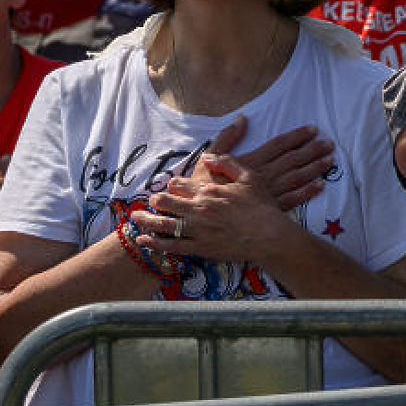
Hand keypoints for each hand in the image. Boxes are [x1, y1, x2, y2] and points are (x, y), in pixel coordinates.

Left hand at [135, 164, 295, 265]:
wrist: (269, 235)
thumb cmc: (261, 206)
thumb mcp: (248, 176)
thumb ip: (226, 163)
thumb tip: (208, 157)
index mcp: (208, 189)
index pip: (180, 184)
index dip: (173, 185)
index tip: (169, 186)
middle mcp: (198, 208)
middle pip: (167, 202)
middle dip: (155, 201)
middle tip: (148, 202)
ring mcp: (198, 229)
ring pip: (164, 224)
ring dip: (147, 220)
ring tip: (135, 219)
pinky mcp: (200, 248)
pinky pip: (173, 246)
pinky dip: (156, 243)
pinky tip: (145, 240)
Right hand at [210, 117, 335, 209]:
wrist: (199, 215)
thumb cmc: (202, 187)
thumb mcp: (209, 158)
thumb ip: (226, 138)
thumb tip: (242, 118)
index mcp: (250, 161)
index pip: (278, 145)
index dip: (297, 136)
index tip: (313, 129)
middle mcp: (262, 175)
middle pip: (292, 160)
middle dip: (312, 150)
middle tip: (330, 143)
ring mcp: (267, 193)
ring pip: (295, 178)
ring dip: (314, 168)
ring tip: (330, 160)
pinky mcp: (268, 209)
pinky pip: (291, 200)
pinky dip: (307, 192)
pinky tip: (320, 185)